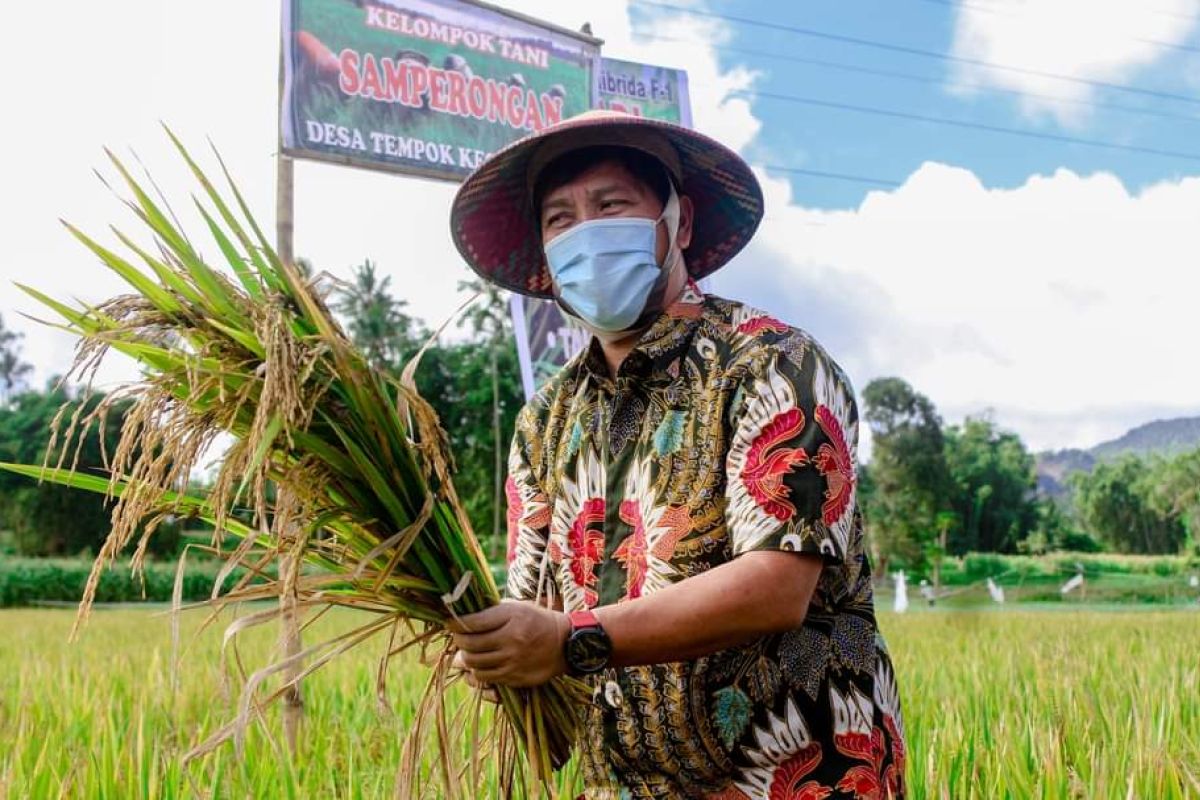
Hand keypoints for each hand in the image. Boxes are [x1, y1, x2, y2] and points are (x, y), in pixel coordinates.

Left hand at [446, 599, 569, 687]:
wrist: (564, 644)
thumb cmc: (537, 621)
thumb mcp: (517, 607)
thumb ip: (492, 610)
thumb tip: (463, 616)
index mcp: (511, 616)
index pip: (472, 622)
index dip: (455, 623)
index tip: (450, 622)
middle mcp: (511, 639)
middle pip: (470, 644)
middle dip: (458, 641)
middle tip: (458, 637)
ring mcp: (512, 660)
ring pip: (474, 664)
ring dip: (465, 658)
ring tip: (466, 652)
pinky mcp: (514, 677)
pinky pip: (485, 678)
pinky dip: (476, 672)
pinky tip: (478, 664)